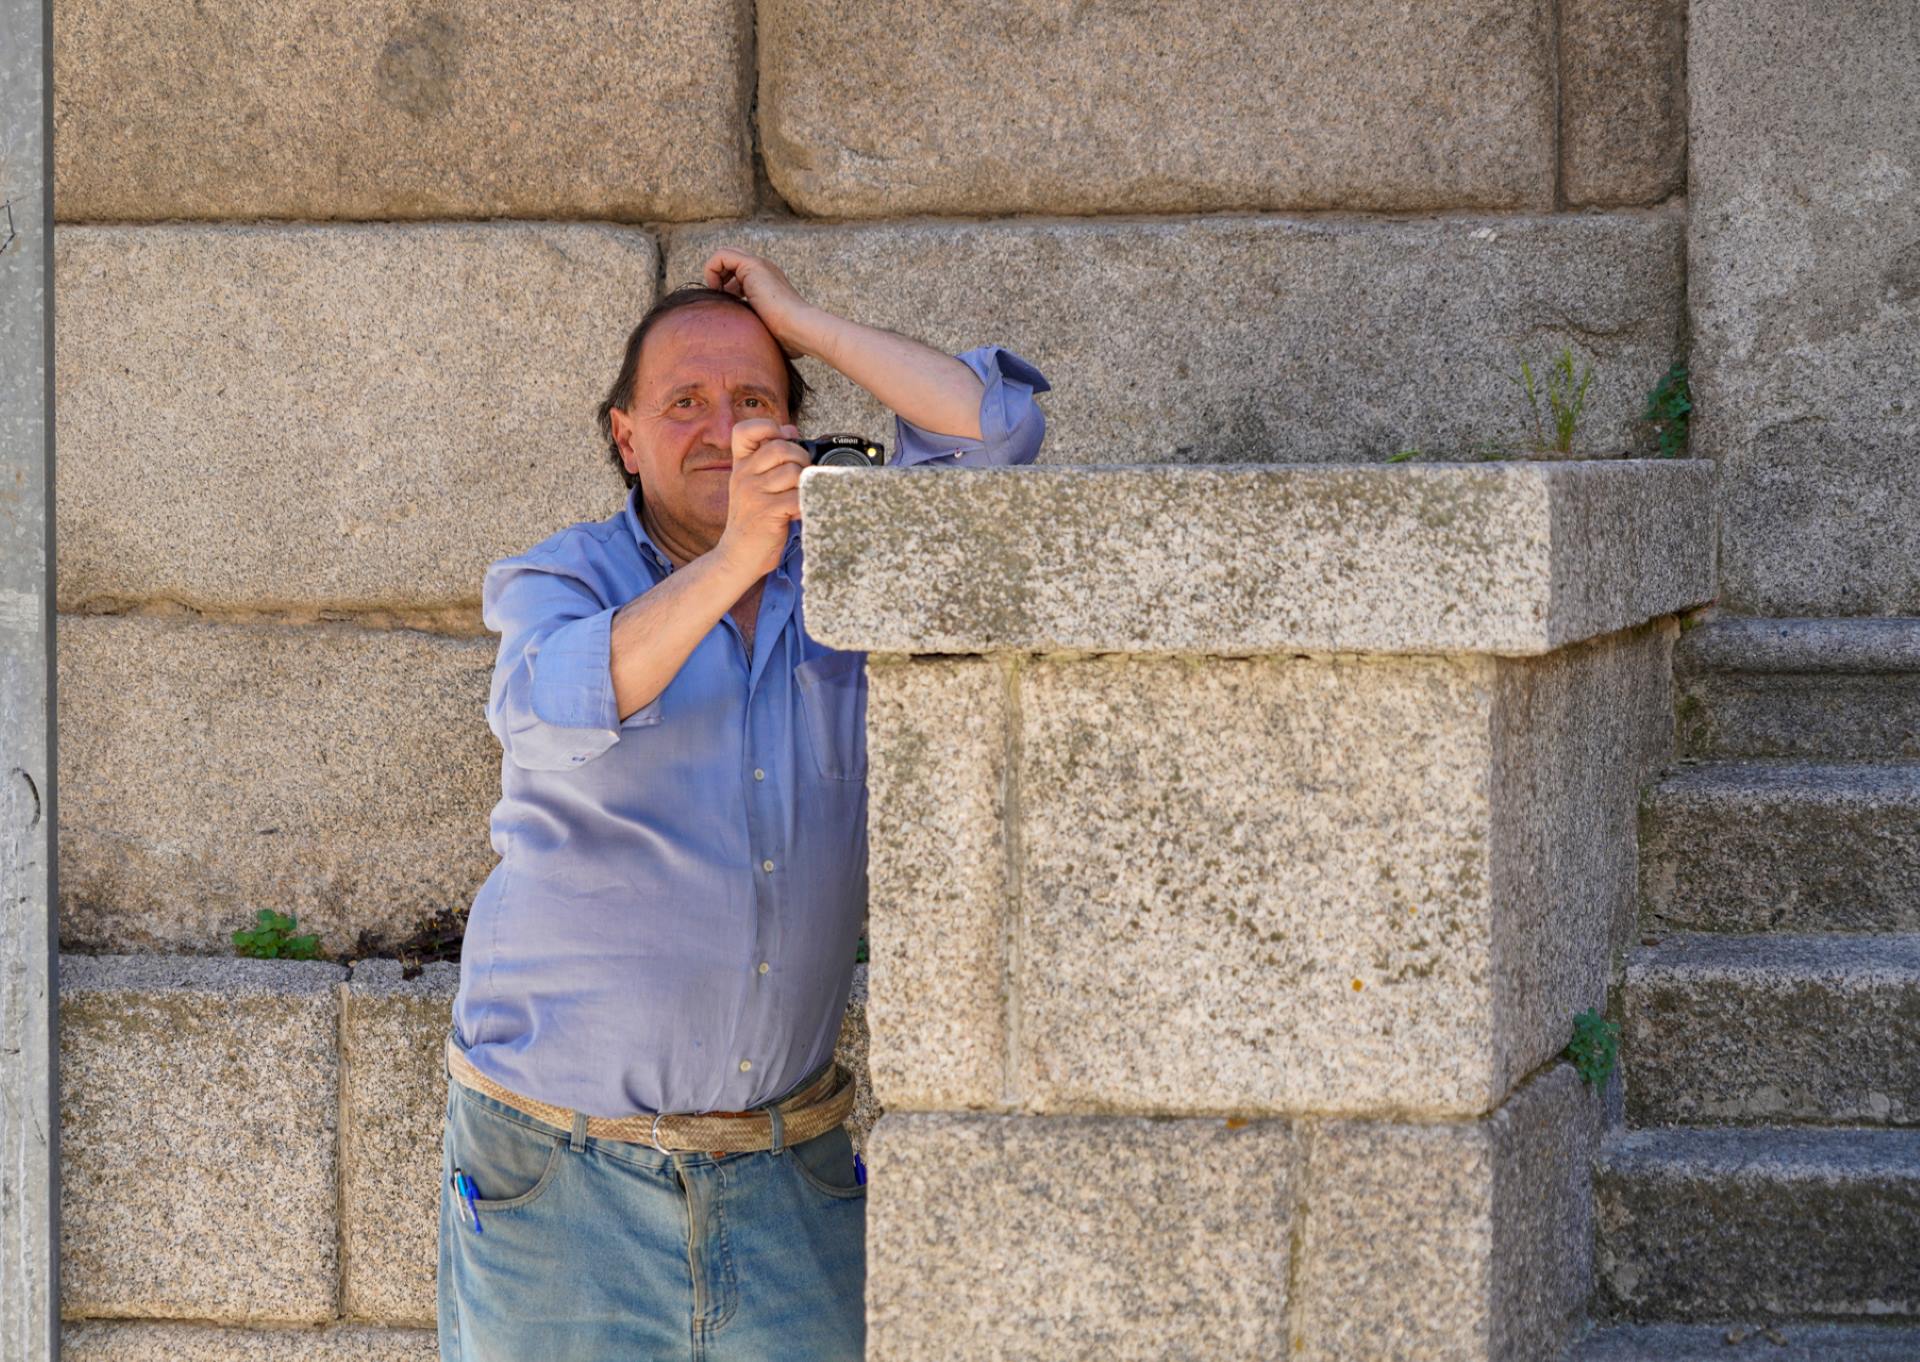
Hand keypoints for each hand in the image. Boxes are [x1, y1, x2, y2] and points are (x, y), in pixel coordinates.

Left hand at [702, 248, 815, 359]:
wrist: (798, 328)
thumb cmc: (787, 336)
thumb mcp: (764, 329)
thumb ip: (755, 326)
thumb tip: (745, 346)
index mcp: (768, 283)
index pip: (740, 274)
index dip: (727, 287)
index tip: (728, 306)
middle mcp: (764, 270)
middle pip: (732, 260)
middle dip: (720, 277)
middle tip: (721, 298)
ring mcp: (760, 265)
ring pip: (726, 255)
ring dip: (714, 273)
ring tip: (718, 294)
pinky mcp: (753, 265)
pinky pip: (722, 255)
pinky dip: (712, 269)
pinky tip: (718, 290)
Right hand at [714, 419, 807, 578]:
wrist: (738, 555)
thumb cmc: (753, 519)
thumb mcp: (753, 483)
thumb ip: (770, 458)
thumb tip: (791, 430)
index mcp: (740, 465)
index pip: (745, 430)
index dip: (768, 427)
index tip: (783, 439)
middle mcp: (743, 475)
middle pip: (781, 448)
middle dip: (800, 458)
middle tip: (800, 476)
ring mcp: (754, 493)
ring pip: (792, 471)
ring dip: (803, 484)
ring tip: (798, 497)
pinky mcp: (767, 512)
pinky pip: (797, 496)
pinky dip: (804, 504)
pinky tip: (798, 512)